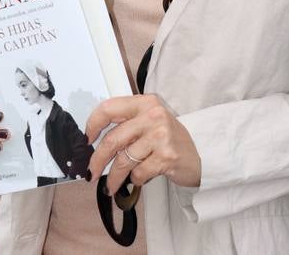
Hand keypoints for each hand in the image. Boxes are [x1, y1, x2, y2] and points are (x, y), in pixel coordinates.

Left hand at [85, 94, 200, 193]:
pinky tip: (139, 178)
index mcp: (144, 102)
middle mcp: (152, 116)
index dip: (93, 124)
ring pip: (124, 160)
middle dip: (98, 159)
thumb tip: (96, 140)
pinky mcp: (166, 157)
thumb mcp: (150, 120)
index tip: (88, 140)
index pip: (109, 108)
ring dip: (113, 177)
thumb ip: (128, 123)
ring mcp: (160, 136)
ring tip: (110, 186)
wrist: (201, 152)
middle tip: (91, 172)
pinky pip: (139, 173)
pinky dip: (135, 180)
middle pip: (113, 139)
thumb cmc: (169, 137)